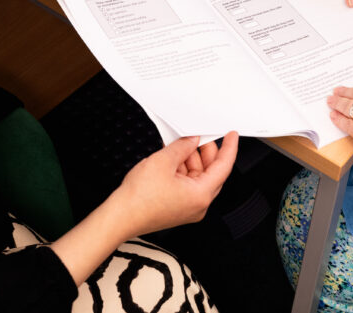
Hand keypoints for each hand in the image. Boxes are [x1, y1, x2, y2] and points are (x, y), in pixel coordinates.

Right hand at [111, 132, 238, 235]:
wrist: (120, 217)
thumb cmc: (139, 198)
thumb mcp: (163, 161)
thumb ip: (182, 147)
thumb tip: (192, 140)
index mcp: (201, 195)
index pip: (223, 167)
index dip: (229, 148)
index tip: (232, 136)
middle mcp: (198, 205)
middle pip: (211, 172)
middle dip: (205, 152)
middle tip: (198, 136)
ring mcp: (188, 208)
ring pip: (197, 177)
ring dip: (190, 160)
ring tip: (177, 145)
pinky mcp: (178, 208)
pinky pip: (187, 185)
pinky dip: (182, 170)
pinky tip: (172, 158)